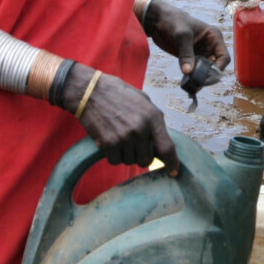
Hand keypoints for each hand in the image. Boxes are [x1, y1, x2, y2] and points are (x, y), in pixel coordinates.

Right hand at [62, 64, 177, 173]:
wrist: (90, 91)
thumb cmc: (118, 94)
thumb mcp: (143, 101)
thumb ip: (154, 119)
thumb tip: (162, 138)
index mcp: (152, 117)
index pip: (167, 148)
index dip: (172, 163)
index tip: (173, 172)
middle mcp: (140, 129)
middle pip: (147, 160)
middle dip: (142, 156)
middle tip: (134, 146)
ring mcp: (124, 137)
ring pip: (130, 161)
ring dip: (126, 155)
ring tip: (119, 137)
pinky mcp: (108, 143)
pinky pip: (115, 161)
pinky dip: (113, 155)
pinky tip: (110, 140)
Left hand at [145, 0, 230, 77]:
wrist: (158, 20)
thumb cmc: (173, 21)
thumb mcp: (182, 35)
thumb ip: (186, 54)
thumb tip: (188, 72)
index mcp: (214, 38)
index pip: (224, 57)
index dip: (218, 68)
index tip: (207, 75)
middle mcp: (210, 47)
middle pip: (215, 66)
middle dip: (208, 75)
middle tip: (197, 83)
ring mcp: (200, 53)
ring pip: (205, 71)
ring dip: (199, 78)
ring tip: (192, 85)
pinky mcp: (190, 58)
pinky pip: (194, 71)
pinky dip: (192, 77)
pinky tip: (187, 82)